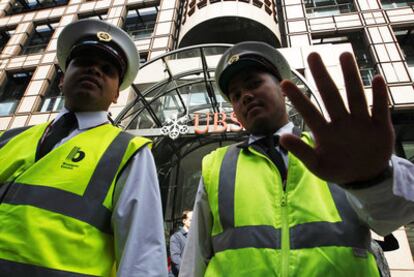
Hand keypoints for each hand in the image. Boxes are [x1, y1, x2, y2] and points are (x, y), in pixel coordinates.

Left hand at [279, 52, 394, 183]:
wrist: (364, 177)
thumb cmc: (337, 168)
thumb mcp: (317, 164)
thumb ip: (301, 152)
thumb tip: (281, 138)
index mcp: (324, 131)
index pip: (309, 111)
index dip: (298, 99)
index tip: (285, 83)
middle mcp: (341, 121)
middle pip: (330, 95)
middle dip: (322, 76)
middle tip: (312, 55)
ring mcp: (360, 121)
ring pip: (355, 96)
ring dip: (351, 77)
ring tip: (344, 55)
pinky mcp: (380, 126)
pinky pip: (380, 108)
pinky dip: (380, 95)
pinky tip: (378, 79)